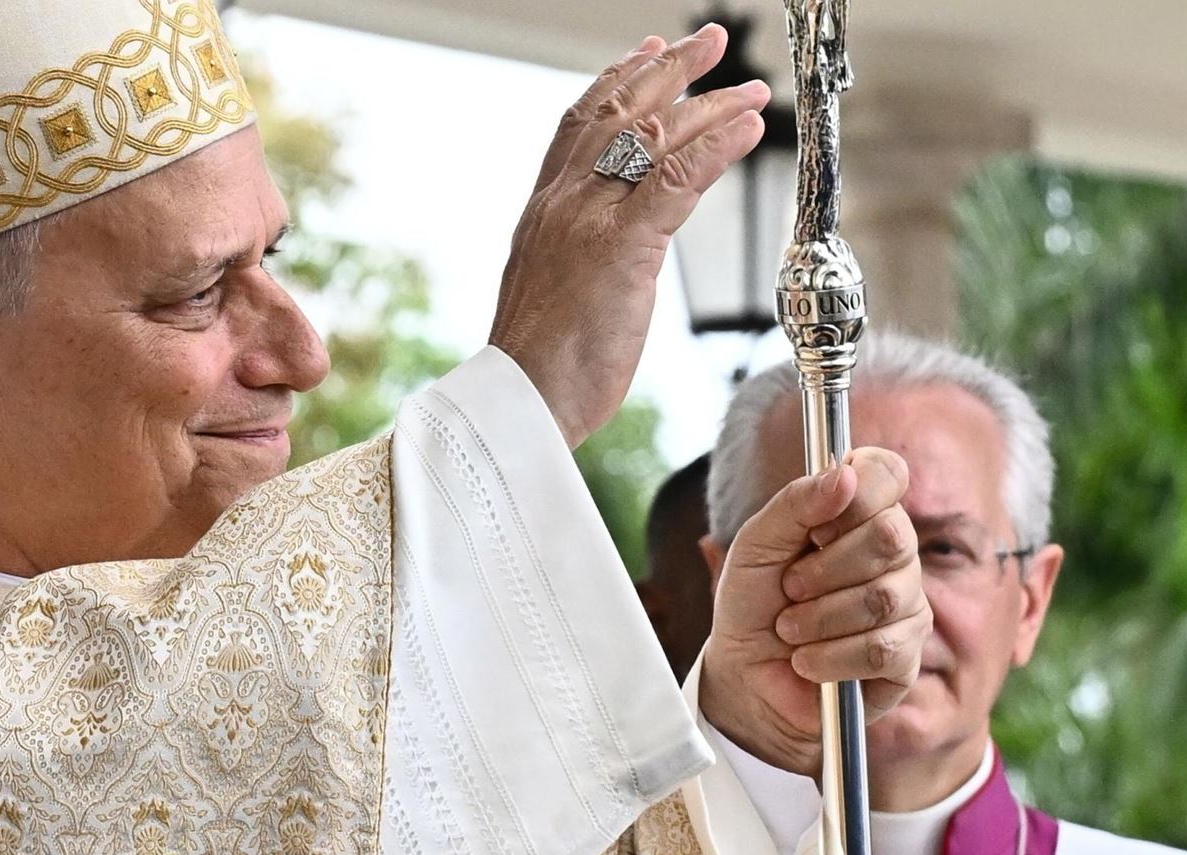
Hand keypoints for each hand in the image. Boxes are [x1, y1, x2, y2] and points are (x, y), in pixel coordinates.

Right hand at [490, 25, 770, 447]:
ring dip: (709, 104)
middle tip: (708, 41)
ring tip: (749, 90)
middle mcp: (561, 203)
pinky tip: (748, 130)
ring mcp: (589, 221)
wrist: (519, 401)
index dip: (615, 82)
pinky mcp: (621, 248)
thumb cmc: (538, 364)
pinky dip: (718, 147)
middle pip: (618, 113)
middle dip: (667, 68)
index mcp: (543, 211)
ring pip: (652, 138)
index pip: (578, 125)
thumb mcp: (551, 288)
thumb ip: (575, 250)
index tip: (645, 53)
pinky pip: (679, 181)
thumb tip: (604, 245)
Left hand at [699, 448, 931, 776]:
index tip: (813, 526)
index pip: (888, 474)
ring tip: (790, 629)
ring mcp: (908, 604)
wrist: (745, 675)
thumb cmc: (754, 601)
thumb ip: (795, 504)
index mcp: (860, 514)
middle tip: (790, 588)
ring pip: (882, 597)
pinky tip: (806, 661)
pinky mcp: (906, 658)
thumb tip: (845, 475)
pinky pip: (882, 648)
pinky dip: (829, 657)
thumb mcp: (756, 546)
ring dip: (817, 618)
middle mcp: (895, 554)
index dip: (855, 494)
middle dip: (822, 568)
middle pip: (890, 536)